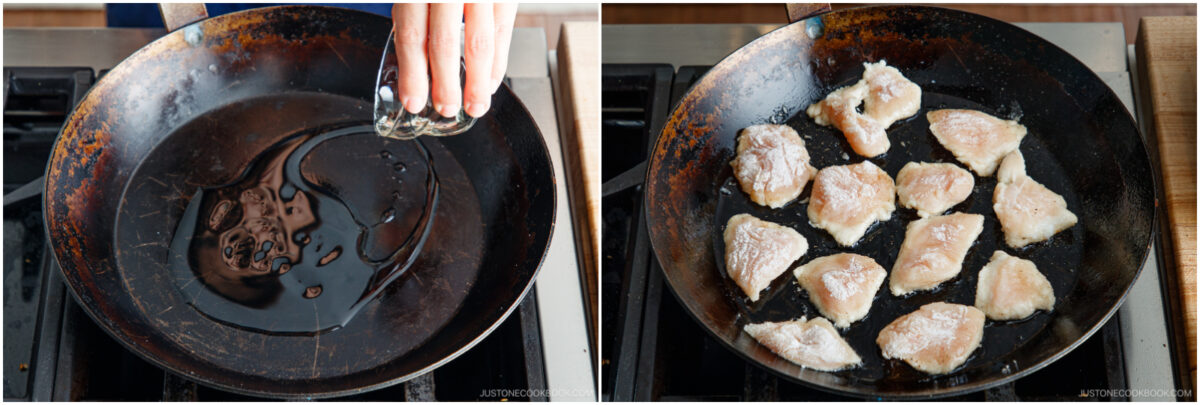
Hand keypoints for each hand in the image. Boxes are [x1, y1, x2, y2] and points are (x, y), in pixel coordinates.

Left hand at [392, 3, 517, 118]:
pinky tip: (491, 81)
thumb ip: (412, 15)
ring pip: (479, 42)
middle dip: (446, 83)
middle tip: (446, 108)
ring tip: (474, 105)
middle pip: (445, 43)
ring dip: (477, 81)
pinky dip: (499, 62)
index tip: (413, 100)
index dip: (412, 73)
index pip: (412, 35)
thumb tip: (410, 62)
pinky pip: (504, 31)